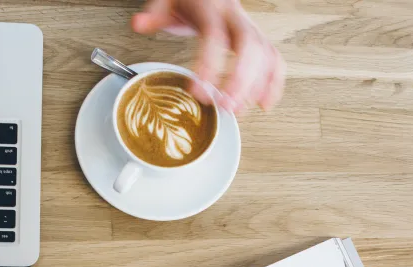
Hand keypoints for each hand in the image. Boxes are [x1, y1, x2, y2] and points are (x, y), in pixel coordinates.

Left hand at [130, 0, 284, 112]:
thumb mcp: (168, 1)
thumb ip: (155, 13)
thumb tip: (139, 24)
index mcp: (211, 8)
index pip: (214, 36)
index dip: (209, 64)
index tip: (198, 90)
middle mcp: (235, 16)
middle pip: (248, 46)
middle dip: (240, 79)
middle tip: (225, 105)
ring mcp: (249, 27)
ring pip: (264, 53)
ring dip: (256, 85)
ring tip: (238, 109)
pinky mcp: (258, 38)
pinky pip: (274, 57)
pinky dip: (273, 82)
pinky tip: (264, 103)